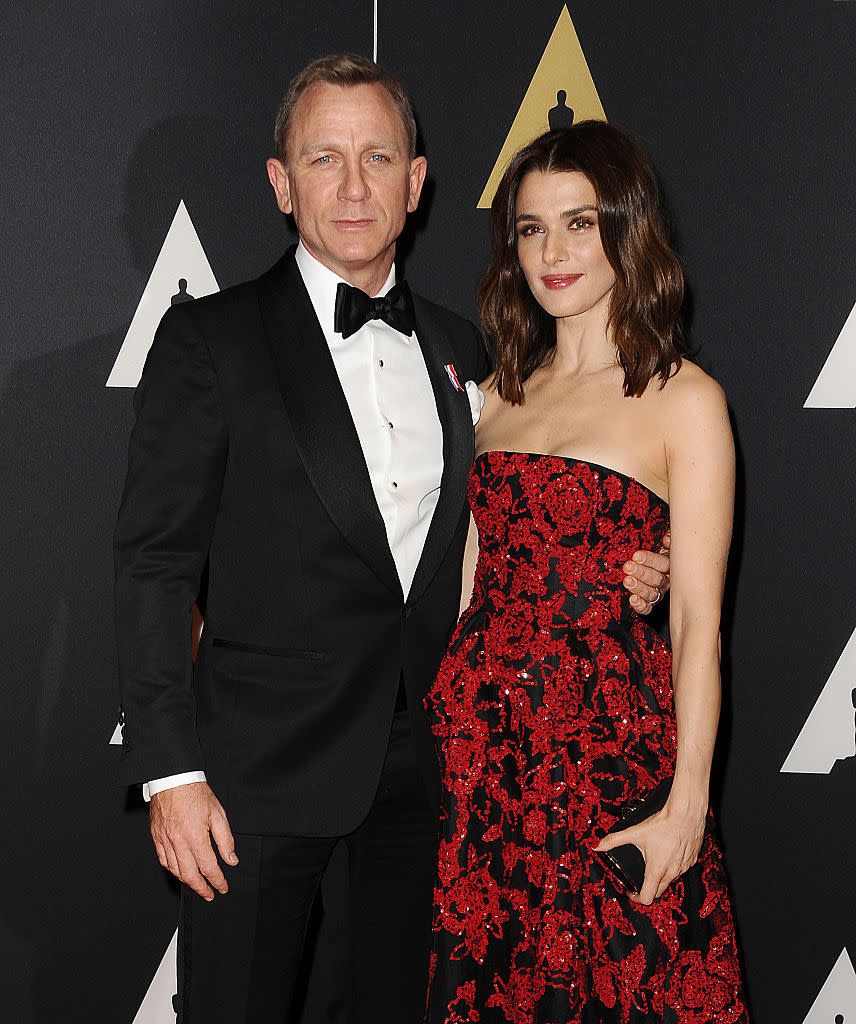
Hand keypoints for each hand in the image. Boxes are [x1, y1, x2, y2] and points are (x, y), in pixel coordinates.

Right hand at [150, 781, 237, 900]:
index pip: (208, 867)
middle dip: (202, 888)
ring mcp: (165, 840)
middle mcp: (178, 841)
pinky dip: (172, 870)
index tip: (223, 887)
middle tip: (210, 894)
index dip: (217, 880)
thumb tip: (231, 859)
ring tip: (197, 885)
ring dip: (187, 881)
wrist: (173, 779)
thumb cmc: (195, 793)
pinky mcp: (156, 837)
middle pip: (190, 875)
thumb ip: (225, 839)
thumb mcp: (218, 813)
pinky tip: (180, 871)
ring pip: (175, 870)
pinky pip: (163, 860)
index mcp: (195, 836)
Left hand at [593, 795, 704, 905]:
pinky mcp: (691, 861)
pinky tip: (667, 854)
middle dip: (648, 888)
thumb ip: (614, 840)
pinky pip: (680, 870)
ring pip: (670, 880)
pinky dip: (672, 867)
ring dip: (661, 877)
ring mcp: (683, 868)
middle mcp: (671, 873)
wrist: (686, 814)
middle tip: (640, 878)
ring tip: (653, 863)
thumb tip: (597, 845)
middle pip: (658, 892)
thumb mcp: (635, 832)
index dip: (637, 898)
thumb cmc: (662, 825)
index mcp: (656, 870)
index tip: (632, 892)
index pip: (647, 898)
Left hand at [622, 531, 670, 614]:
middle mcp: (667, 580)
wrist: (659, 563)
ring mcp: (660, 592)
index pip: (662, 563)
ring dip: (639, 588)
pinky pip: (648, 607)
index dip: (650, 559)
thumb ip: (670, 539)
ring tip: (627, 581)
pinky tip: (633, 600)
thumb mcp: (668, 542)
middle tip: (628, 567)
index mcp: (672, 565)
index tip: (636, 556)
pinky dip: (641, 606)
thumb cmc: (662, 551)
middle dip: (641, 573)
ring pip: (652, 593)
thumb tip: (667, 540)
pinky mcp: (651, 602)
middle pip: (657, 579)